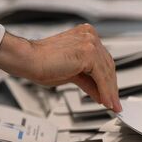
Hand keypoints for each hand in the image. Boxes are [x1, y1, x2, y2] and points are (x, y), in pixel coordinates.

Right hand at [0, 24, 121, 111]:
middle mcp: (89, 36)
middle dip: (112, 87)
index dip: (109, 80)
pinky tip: (106, 101)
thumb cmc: (41, 63)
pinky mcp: (87, 52)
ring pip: (106, 72)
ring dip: (110, 92)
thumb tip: (100, 93)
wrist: (27, 60)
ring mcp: (89, 42)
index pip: (103, 61)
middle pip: (108, 66)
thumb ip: (88, 82)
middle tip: (114, 103)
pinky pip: (101, 76)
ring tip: (111, 106)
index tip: (111, 94)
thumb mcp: (71, 74)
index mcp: (85, 36)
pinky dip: (105, 91)